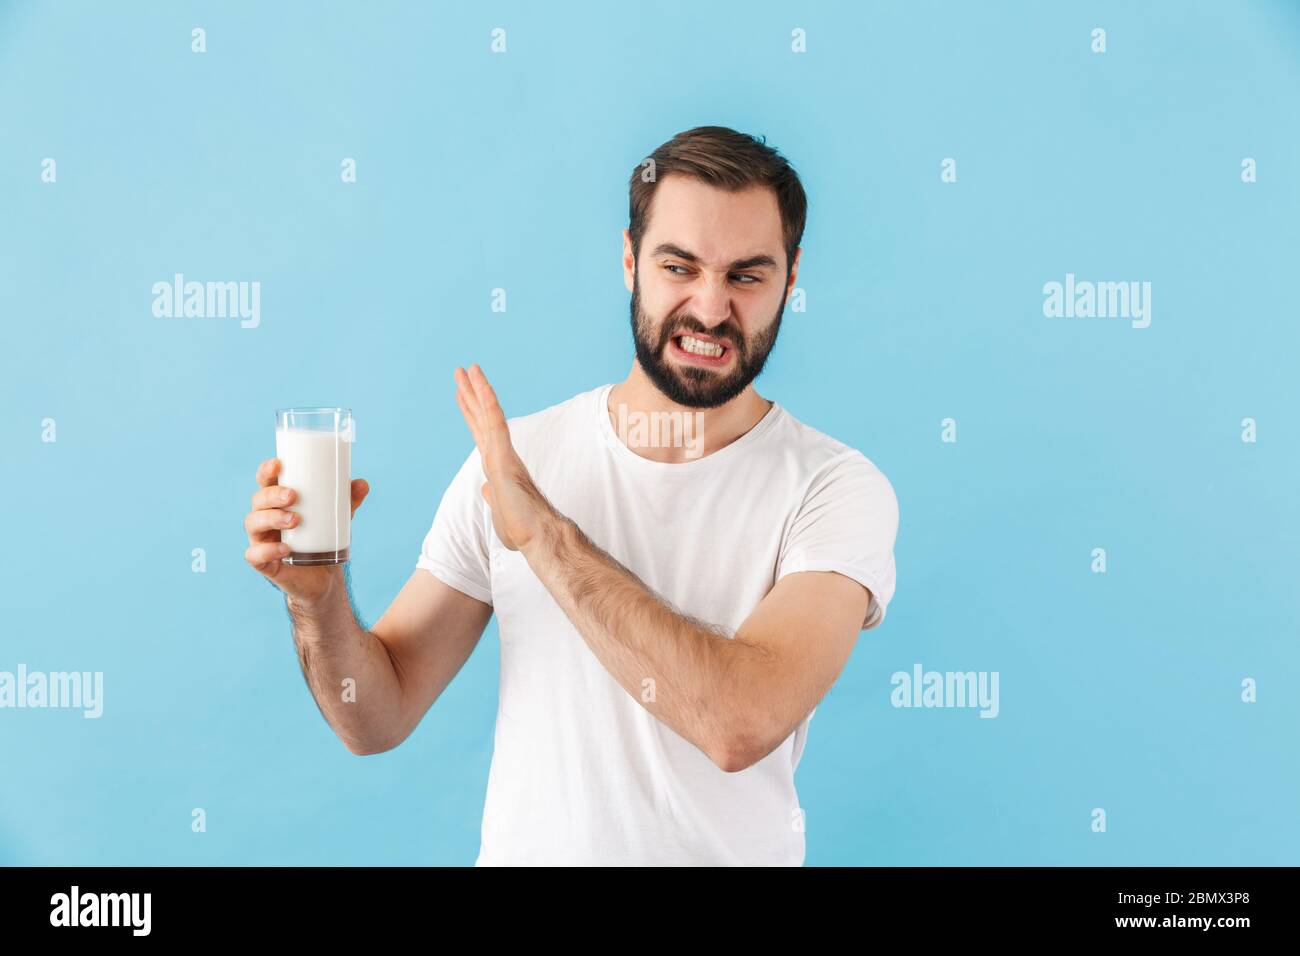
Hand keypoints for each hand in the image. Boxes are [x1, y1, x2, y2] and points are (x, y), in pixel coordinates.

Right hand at [244, 456, 369, 604]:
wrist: (322, 577)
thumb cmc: (323, 538)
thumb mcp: (337, 517)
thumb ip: (348, 501)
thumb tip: (362, 484)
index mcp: (277, 502)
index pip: (265, 481)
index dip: (266, 470)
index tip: (278, 464)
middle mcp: (264, 518)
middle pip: (258, 500)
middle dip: (272, 495)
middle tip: (293, 496)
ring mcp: (261, 540)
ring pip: (253, 523)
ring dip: (271, 518)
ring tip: (295, 520)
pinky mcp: (263, 563)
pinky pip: (255, 555)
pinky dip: (267, 550)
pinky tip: (285, 549)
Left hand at [454, 364, 553, 551]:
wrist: (540, 537)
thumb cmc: (525, 529)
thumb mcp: (500, 511)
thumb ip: (492, 496)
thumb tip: (484, 486)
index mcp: (497, 467)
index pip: (481, 433)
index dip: (471, 412)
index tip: (462, 394)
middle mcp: (499, 456)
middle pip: (481, 418)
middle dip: (470, 394)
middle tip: (462, 371)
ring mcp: (502, 455)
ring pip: (488, 415)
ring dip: (478, 390)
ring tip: (468, 368)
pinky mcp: (505, 458)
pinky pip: (496, 424)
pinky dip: (489, 403)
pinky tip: (482, 385)